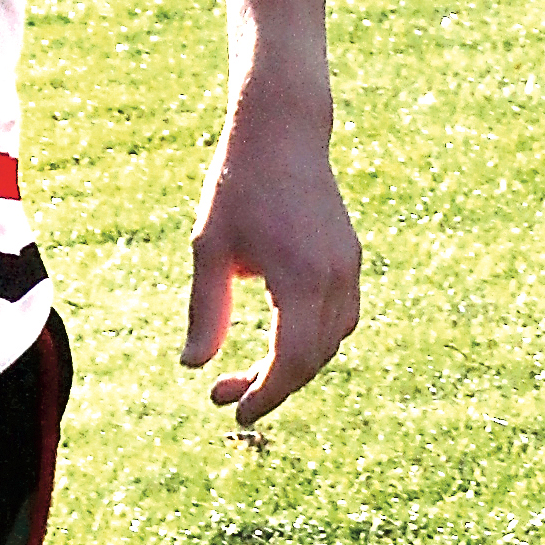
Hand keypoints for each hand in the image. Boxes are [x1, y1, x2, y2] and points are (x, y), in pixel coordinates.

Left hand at [181, 97, 360, 427]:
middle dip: (272, 386)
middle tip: (223, 394)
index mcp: (302, 278)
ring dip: (294, 366)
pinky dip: (313, 341)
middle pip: (313, 359)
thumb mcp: (209, 249)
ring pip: (332, 342)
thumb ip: (207, 311)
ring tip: (247, 373)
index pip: (292, 361)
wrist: (282, 130)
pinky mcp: (350, 258)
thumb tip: (194, 367)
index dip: (267, 395)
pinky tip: (278, 342)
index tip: (236, 413)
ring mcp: (350, 267)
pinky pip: (341, 318)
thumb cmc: (238, 185)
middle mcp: (336, 277)